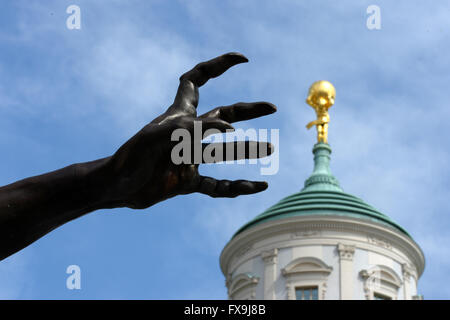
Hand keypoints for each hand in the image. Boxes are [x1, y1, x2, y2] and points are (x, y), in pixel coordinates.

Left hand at [104, 52, 276, 208]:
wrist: (115, 190)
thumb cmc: (129, 159)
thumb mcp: (157, 138)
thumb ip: (191, 130)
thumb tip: (230, 129)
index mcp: (178, 116)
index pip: (198, 80)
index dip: (218, 66)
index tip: (243, 60)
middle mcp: (188, 135)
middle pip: (224, 115)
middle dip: (248, 110)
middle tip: (273, 108)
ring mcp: (190, 159)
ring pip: (226, 152)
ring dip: (249, 149)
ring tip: (271, 148)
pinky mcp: (188, 181)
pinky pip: (219, 185)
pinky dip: (239, 187)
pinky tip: (259, 187)